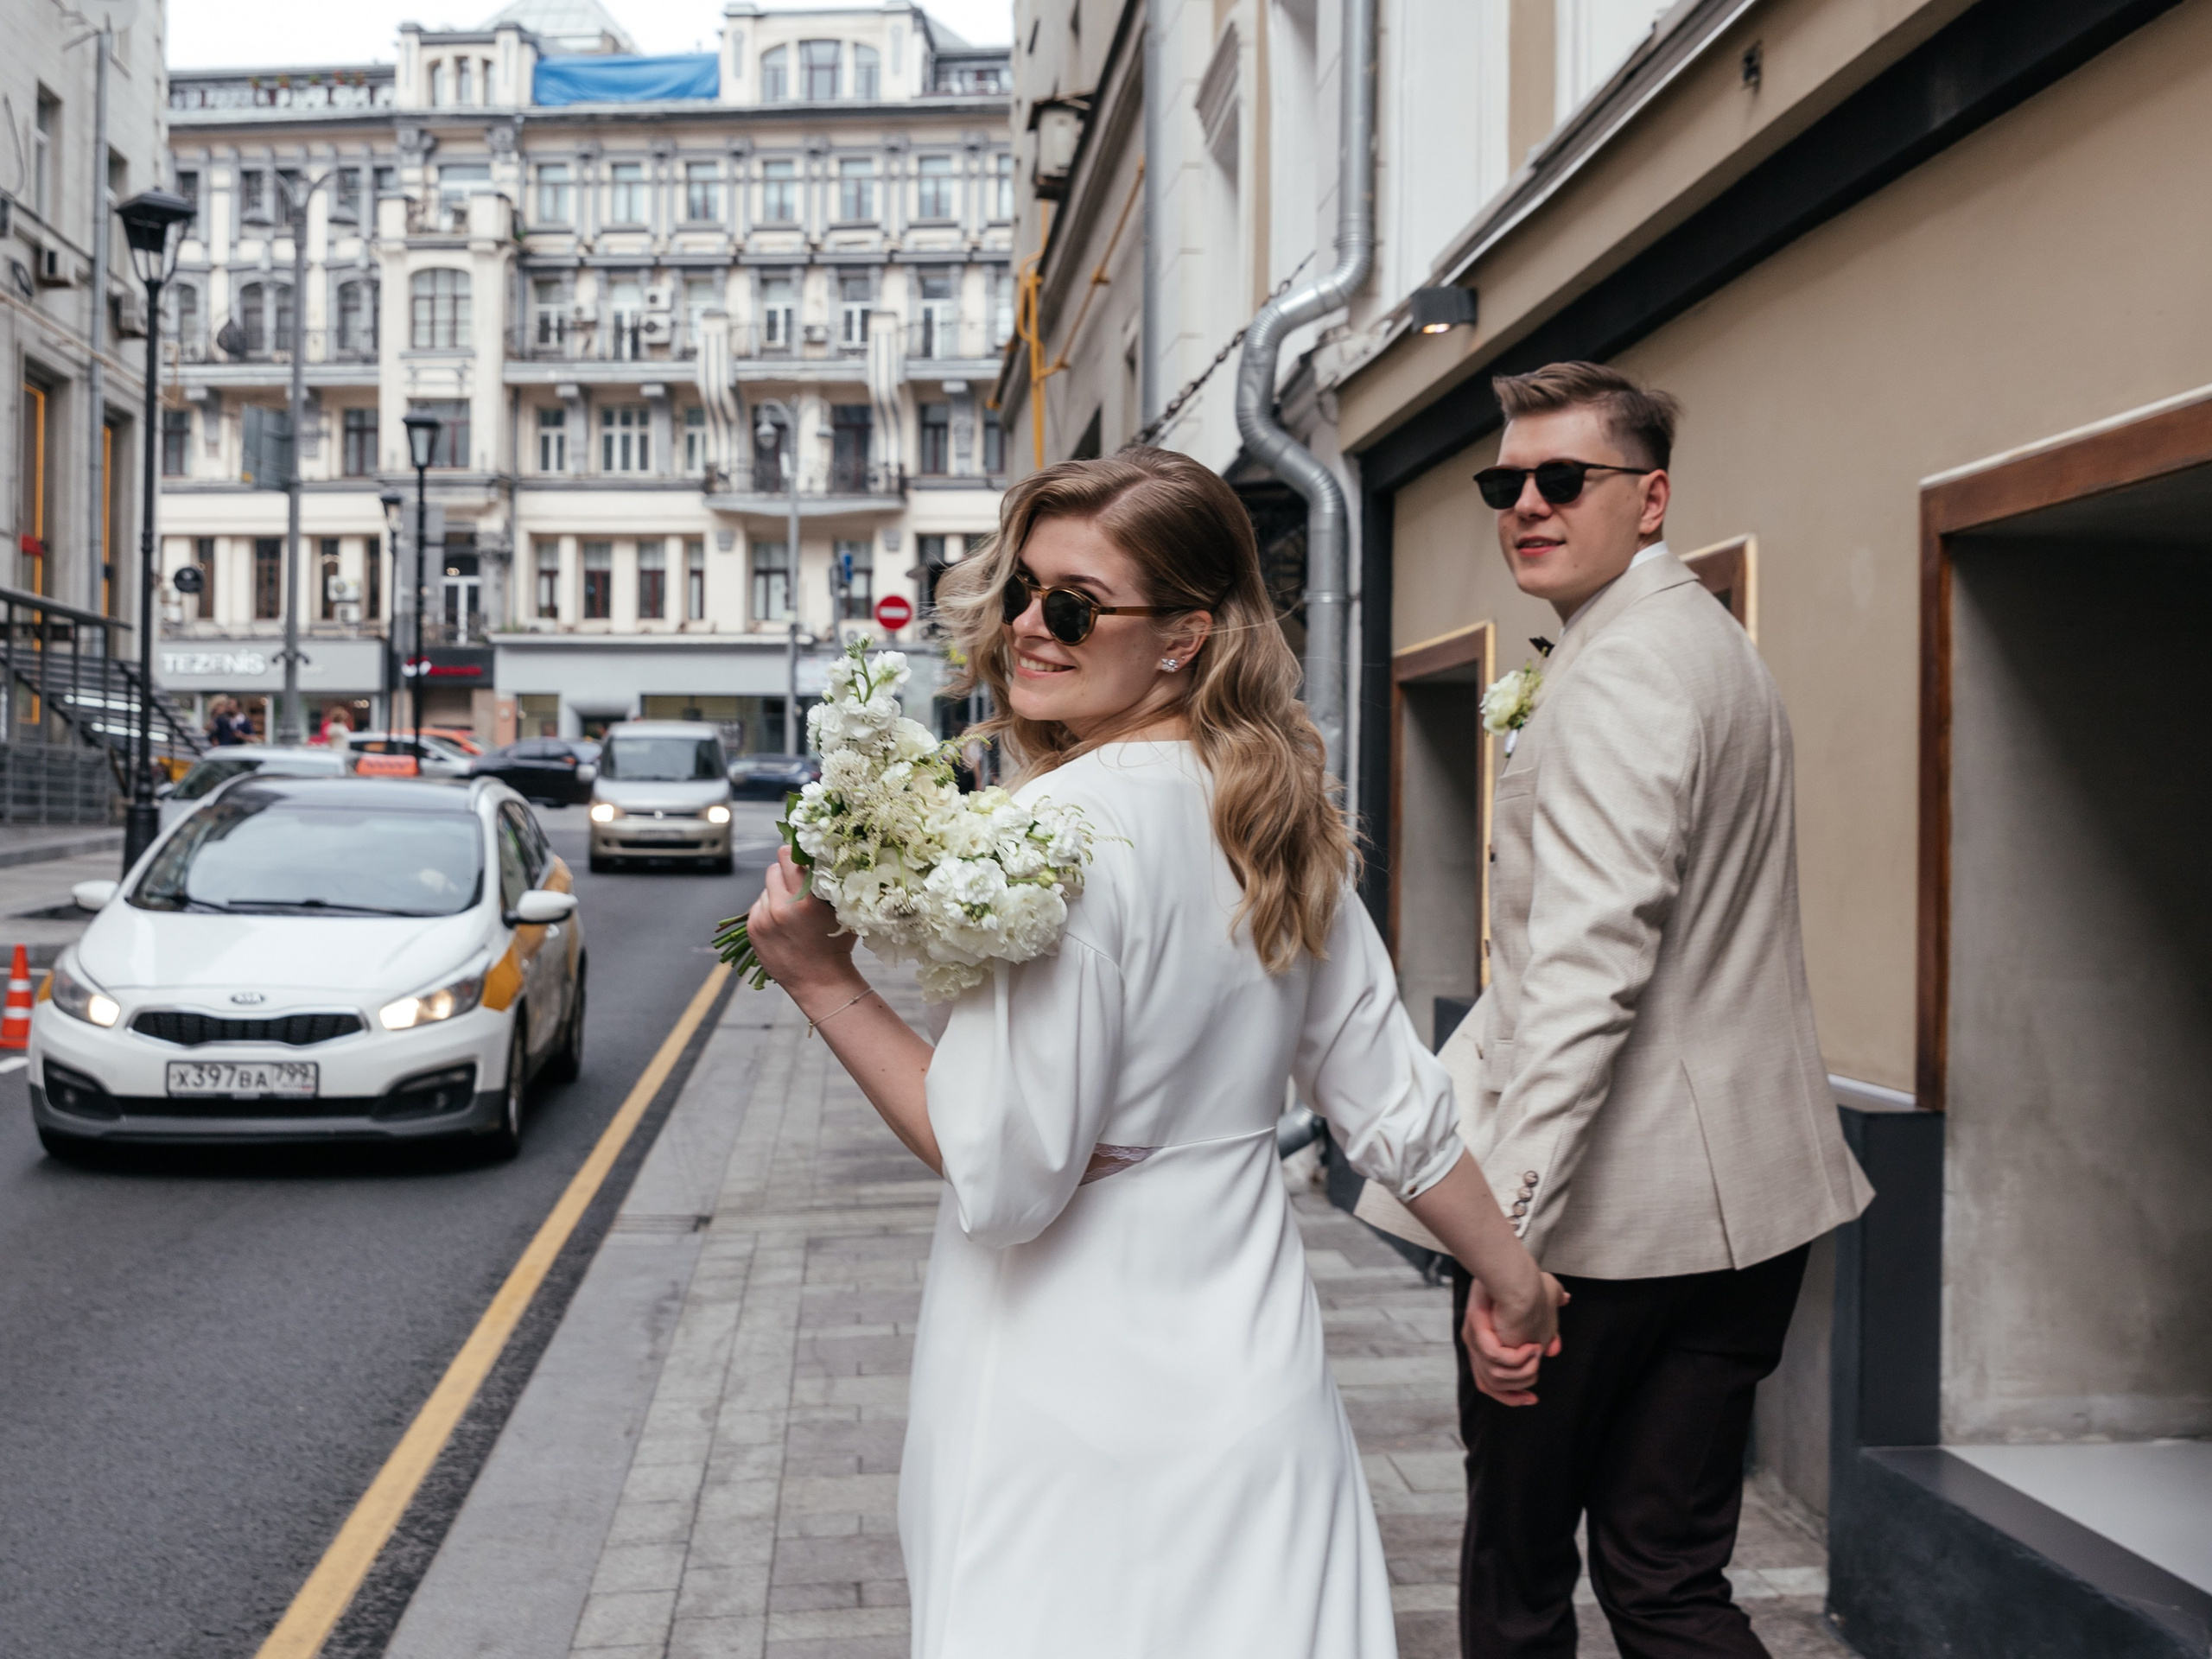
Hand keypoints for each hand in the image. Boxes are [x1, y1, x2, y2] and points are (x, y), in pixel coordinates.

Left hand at [746, 847, 858, 993]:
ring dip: (776, 893)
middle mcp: (780, 907)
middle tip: (798, 886)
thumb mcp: (841, 910)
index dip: (794, 854)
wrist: (819, 982)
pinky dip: (768, 909)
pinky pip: (757, 906)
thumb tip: (819, 856)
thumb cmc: (836, 944)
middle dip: (785, 873)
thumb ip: (829, 884)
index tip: (802, 860)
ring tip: (791, 911)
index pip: (787, 856)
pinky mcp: (753, 930)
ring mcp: (763, 919)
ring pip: (765, 888)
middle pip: (773, 869)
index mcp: (805, 899)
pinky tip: (782, 923)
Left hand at [1464, 1274, 1567, 1407]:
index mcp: (1484, 1339)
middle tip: (1536, 1374)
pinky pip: (1497, 1360)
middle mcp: (1475, 1342)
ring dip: (1522, 1371)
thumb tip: (1561, 1319)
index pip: (1490, 1381)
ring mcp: (1475, 1340)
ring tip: (1535, 1351)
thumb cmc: (1527, 1280)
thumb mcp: (1543, 1295)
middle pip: (1490, 1386)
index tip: (1530, 1398)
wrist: (1516, 1272)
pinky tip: (1531, 1347)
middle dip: (1516, 1389)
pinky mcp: (1478, 1335)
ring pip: (1495, 1378)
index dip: (1511, 1395)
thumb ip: (1550, 1310)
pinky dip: (1517, 1359)